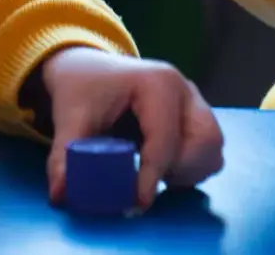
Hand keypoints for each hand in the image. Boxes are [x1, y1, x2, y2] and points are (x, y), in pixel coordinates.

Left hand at [40, 47, 222, 209]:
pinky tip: (164, 170)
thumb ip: (66, 155)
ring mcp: (194, 101)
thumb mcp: (70, 117)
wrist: (88, 69)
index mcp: (157, 82)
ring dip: (189, 171)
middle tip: (146, 182)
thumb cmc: (83, 88)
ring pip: (213, 147)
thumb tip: (62, 194)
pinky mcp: (196, 115)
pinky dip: (193, 166)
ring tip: (155, 176)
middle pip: (206, 141)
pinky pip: (210, 149)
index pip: (165, 138)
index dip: (152, 175)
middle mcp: (184, 89)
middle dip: (178, 171)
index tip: (135, 204)